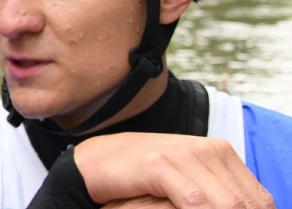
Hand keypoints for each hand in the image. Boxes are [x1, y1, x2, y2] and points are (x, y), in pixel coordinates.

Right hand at [74, 133, 274, 208]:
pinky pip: (193, 201)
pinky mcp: (158, 164)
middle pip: (244, 203)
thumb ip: (215, 191)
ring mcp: (182, 155)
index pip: (258, 198)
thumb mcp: (187, 181)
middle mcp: (207, 150)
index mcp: (219, 152)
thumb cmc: (141, 175)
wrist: (95, 162)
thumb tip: (241, 208)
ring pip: (225, 204)